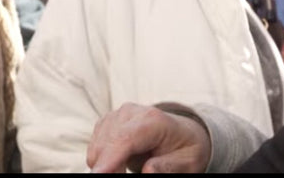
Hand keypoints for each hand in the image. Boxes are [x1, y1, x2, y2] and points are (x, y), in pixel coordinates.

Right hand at [87, 103, 211, 172]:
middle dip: (108, 167)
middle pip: (107, 143)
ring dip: (105, 164)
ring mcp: (116, 115)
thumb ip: (167, 167)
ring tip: (126, 170)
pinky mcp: (107, 122)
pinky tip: (119, 164)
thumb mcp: (186, 162)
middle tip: (124, 176)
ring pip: (98, 145)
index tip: (98, 174)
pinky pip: (96, 145)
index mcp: (153, 120)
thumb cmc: (186, 148)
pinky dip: (103, 159)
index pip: (125, 138)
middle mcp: (131, 112)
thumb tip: (148, 171)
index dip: (109, 158)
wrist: (183, 133)